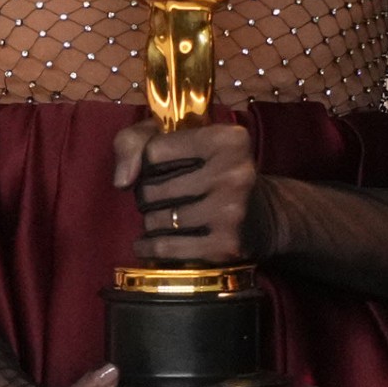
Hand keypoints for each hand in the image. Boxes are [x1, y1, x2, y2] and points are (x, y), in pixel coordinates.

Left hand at [113, 121, 257, 264]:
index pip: (153, 151)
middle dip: (146, 194)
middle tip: (163, 197)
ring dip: (150, 221)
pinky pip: (166, 247)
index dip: (147, 162)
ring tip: (166, 217)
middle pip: (151, 187)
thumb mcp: (179, 139)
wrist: (266, 216)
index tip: (160, 168)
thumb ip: (135, 141)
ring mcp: (232, 211)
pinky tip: (148, 243)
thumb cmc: (211, 170)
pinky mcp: (226, 245)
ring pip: (156, 219)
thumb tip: (122, 181)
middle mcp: (234, 172)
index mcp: (227, 139)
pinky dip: (149, 246)